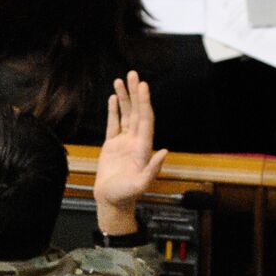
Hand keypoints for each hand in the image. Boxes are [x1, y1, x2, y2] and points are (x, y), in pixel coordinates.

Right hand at [94, 71, 167, 233]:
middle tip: (133, 74)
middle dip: (135, 93)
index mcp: (143, 147)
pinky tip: (112, 98)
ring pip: (125, 115)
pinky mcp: (112, 146)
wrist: (111, 202)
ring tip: (120, 80)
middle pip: (136, 112)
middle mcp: (135, 141)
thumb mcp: (141, 185)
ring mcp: (124, 142)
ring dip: (124, 98)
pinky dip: (113, 111)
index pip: (145, 120)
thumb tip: (164, 151)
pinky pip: (113, 124)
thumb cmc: (126, 196)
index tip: (143, 86)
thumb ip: (152, 169)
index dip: (144, 102)